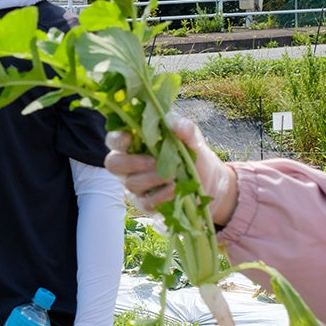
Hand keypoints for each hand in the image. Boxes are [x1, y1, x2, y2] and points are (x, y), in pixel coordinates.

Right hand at [106, 112, 237, 225]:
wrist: (212, 184)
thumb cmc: (194, 156)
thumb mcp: (193, 139)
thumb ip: (184, 128)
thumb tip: (171, 121)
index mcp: (135, 144)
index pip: (114, 140)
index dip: (117, 139)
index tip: (130, 138)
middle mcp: (129, 165)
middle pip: (113, 164)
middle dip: (132, 162)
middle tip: (154, 161)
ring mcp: (136, 185)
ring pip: (131, 183)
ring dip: (152, 178)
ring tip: (173, 175)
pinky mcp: (146, 204)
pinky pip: (145, 202)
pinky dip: (161, 195)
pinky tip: (175, 190)